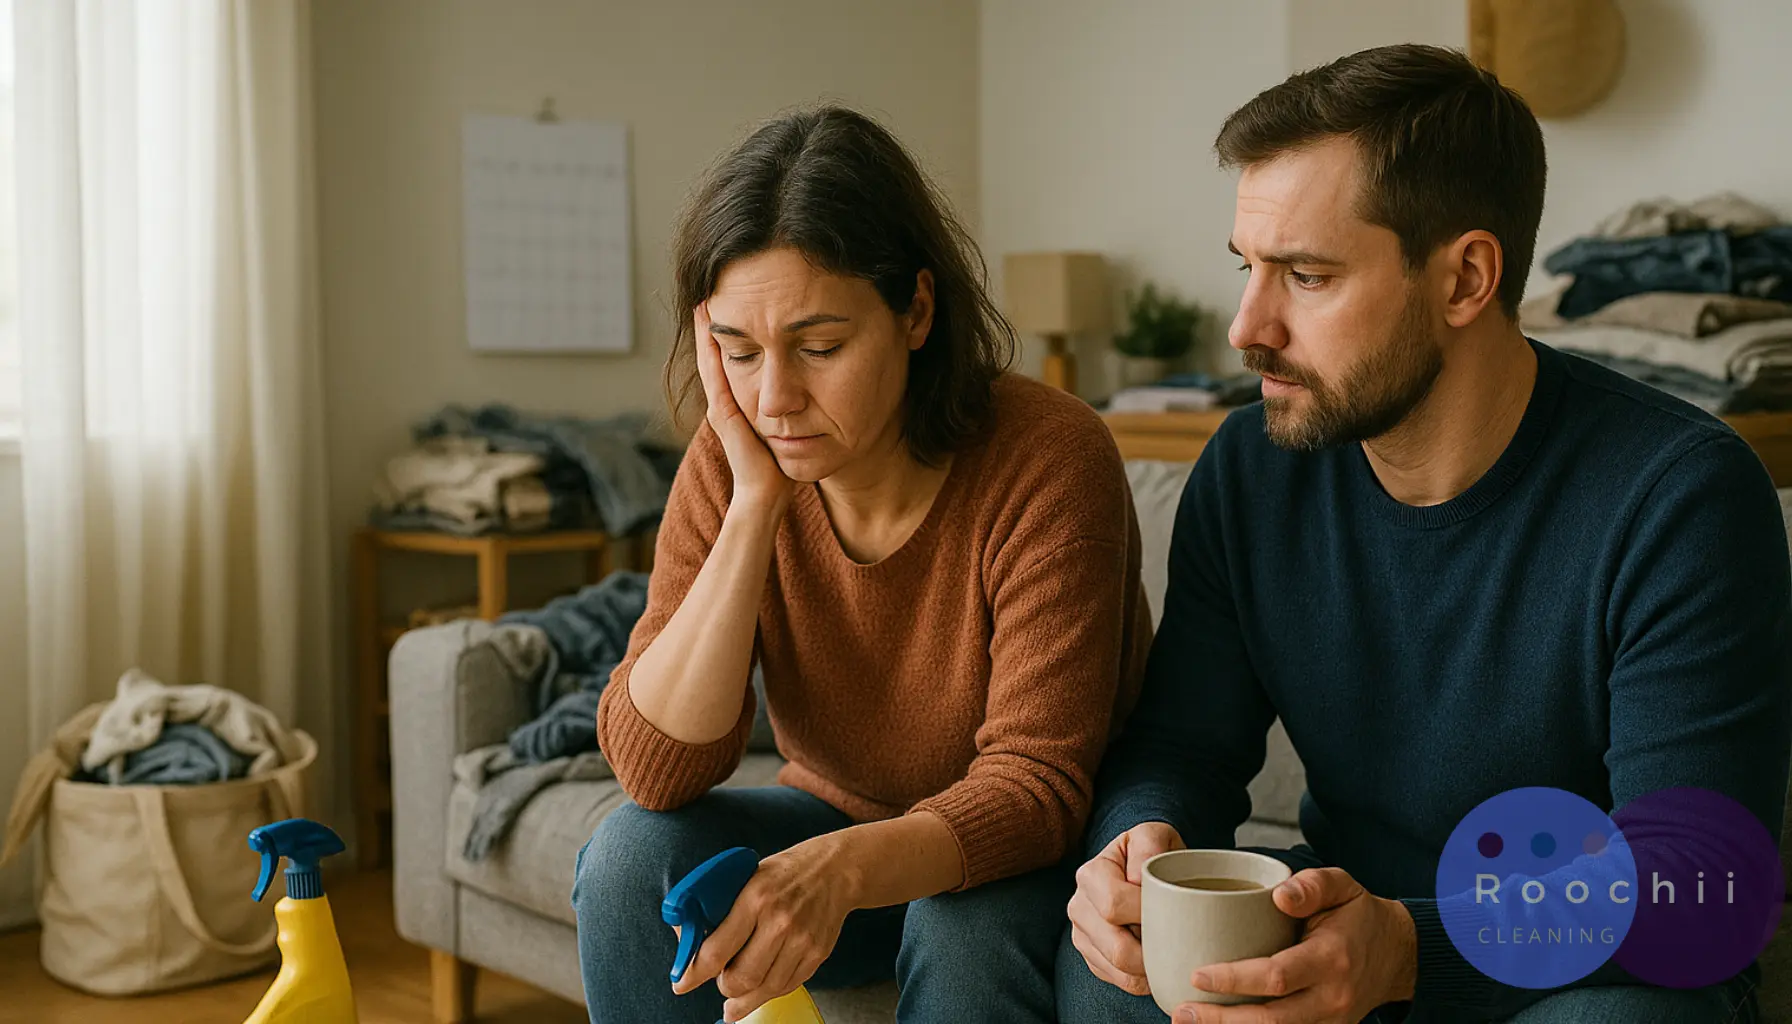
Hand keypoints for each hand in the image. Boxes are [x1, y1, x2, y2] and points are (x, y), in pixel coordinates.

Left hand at [671, 837, 853, 1021]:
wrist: (837, 869)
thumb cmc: (786, 872)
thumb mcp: (747, 876)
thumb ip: (721, 908)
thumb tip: (689, 939)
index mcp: (755, 898)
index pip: (717, 950)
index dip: (694, 973)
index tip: (681, 983)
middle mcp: (779, 922)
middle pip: (741, 978)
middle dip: (723, 987)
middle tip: (719, 982)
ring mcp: (802, 941)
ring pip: (765, 989)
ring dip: (745, 999)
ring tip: (735, 1000)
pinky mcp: (818, 954)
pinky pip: (788, 986)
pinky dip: (770, 991)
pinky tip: (761, 987)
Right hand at [692, 302, 793, 511]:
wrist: (766, 494)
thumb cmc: (779, 465)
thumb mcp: (789, 424)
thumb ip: (795, 403)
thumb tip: (817, 379)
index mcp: (740, 402)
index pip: (733, 358)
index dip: (735, 330)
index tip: (736, 301)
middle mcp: (726, 401)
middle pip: (717, 354)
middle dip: (718, 322)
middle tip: (714, 289)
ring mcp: (722, 405)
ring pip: (711, 359)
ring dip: (707, 330)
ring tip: (706, 299)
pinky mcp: (724, 413)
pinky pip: (715, 373)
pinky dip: (710, 348)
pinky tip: (710, 324)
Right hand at [1067, 822, 1185, 995]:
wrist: (1142, 865)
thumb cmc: (1152, 852)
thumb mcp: (1154, 836)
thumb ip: (1149, 847)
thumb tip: (1138, 882)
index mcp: (1091, 874)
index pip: (1114, 905)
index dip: (1146, 914)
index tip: (1171, 910)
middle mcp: (1079, 905)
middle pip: (1116, 948)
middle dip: (1153, 952)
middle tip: (1176, 942)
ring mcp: (1082, 933)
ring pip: (1118, 970)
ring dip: (1149, 969)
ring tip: (1169, 954)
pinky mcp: (1090, 955)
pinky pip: (1117, 980)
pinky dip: (1141, 978)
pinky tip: (1155, 961)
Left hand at [1176, 867, 1416, 1023]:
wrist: (1397, 954)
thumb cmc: (1359, 915)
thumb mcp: (1342, 886)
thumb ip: (1312, 885)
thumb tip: (1279, 895)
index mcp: (1331, 959)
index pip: (1277, 977)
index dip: (1235, 980)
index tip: (1198, 974)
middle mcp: (1332, 998)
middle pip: (1272, 1019)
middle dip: (1222, 1020)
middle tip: (1182, 1010)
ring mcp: (1331, 1022)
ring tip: (1189, 1022)